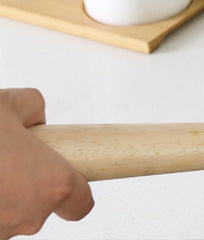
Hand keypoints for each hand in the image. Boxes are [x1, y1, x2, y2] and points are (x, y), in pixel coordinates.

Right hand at [0, 89, 93, 237]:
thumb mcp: (13, 102)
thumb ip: (35, 110)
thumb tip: (34, 120)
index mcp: (53, 184)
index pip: (81, 205)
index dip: (76, 192)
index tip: (66, 179)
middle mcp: (29, 217)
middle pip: (39, 209)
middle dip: (28, 186)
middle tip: (8, 161)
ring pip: (8, 217)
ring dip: (1, 198)